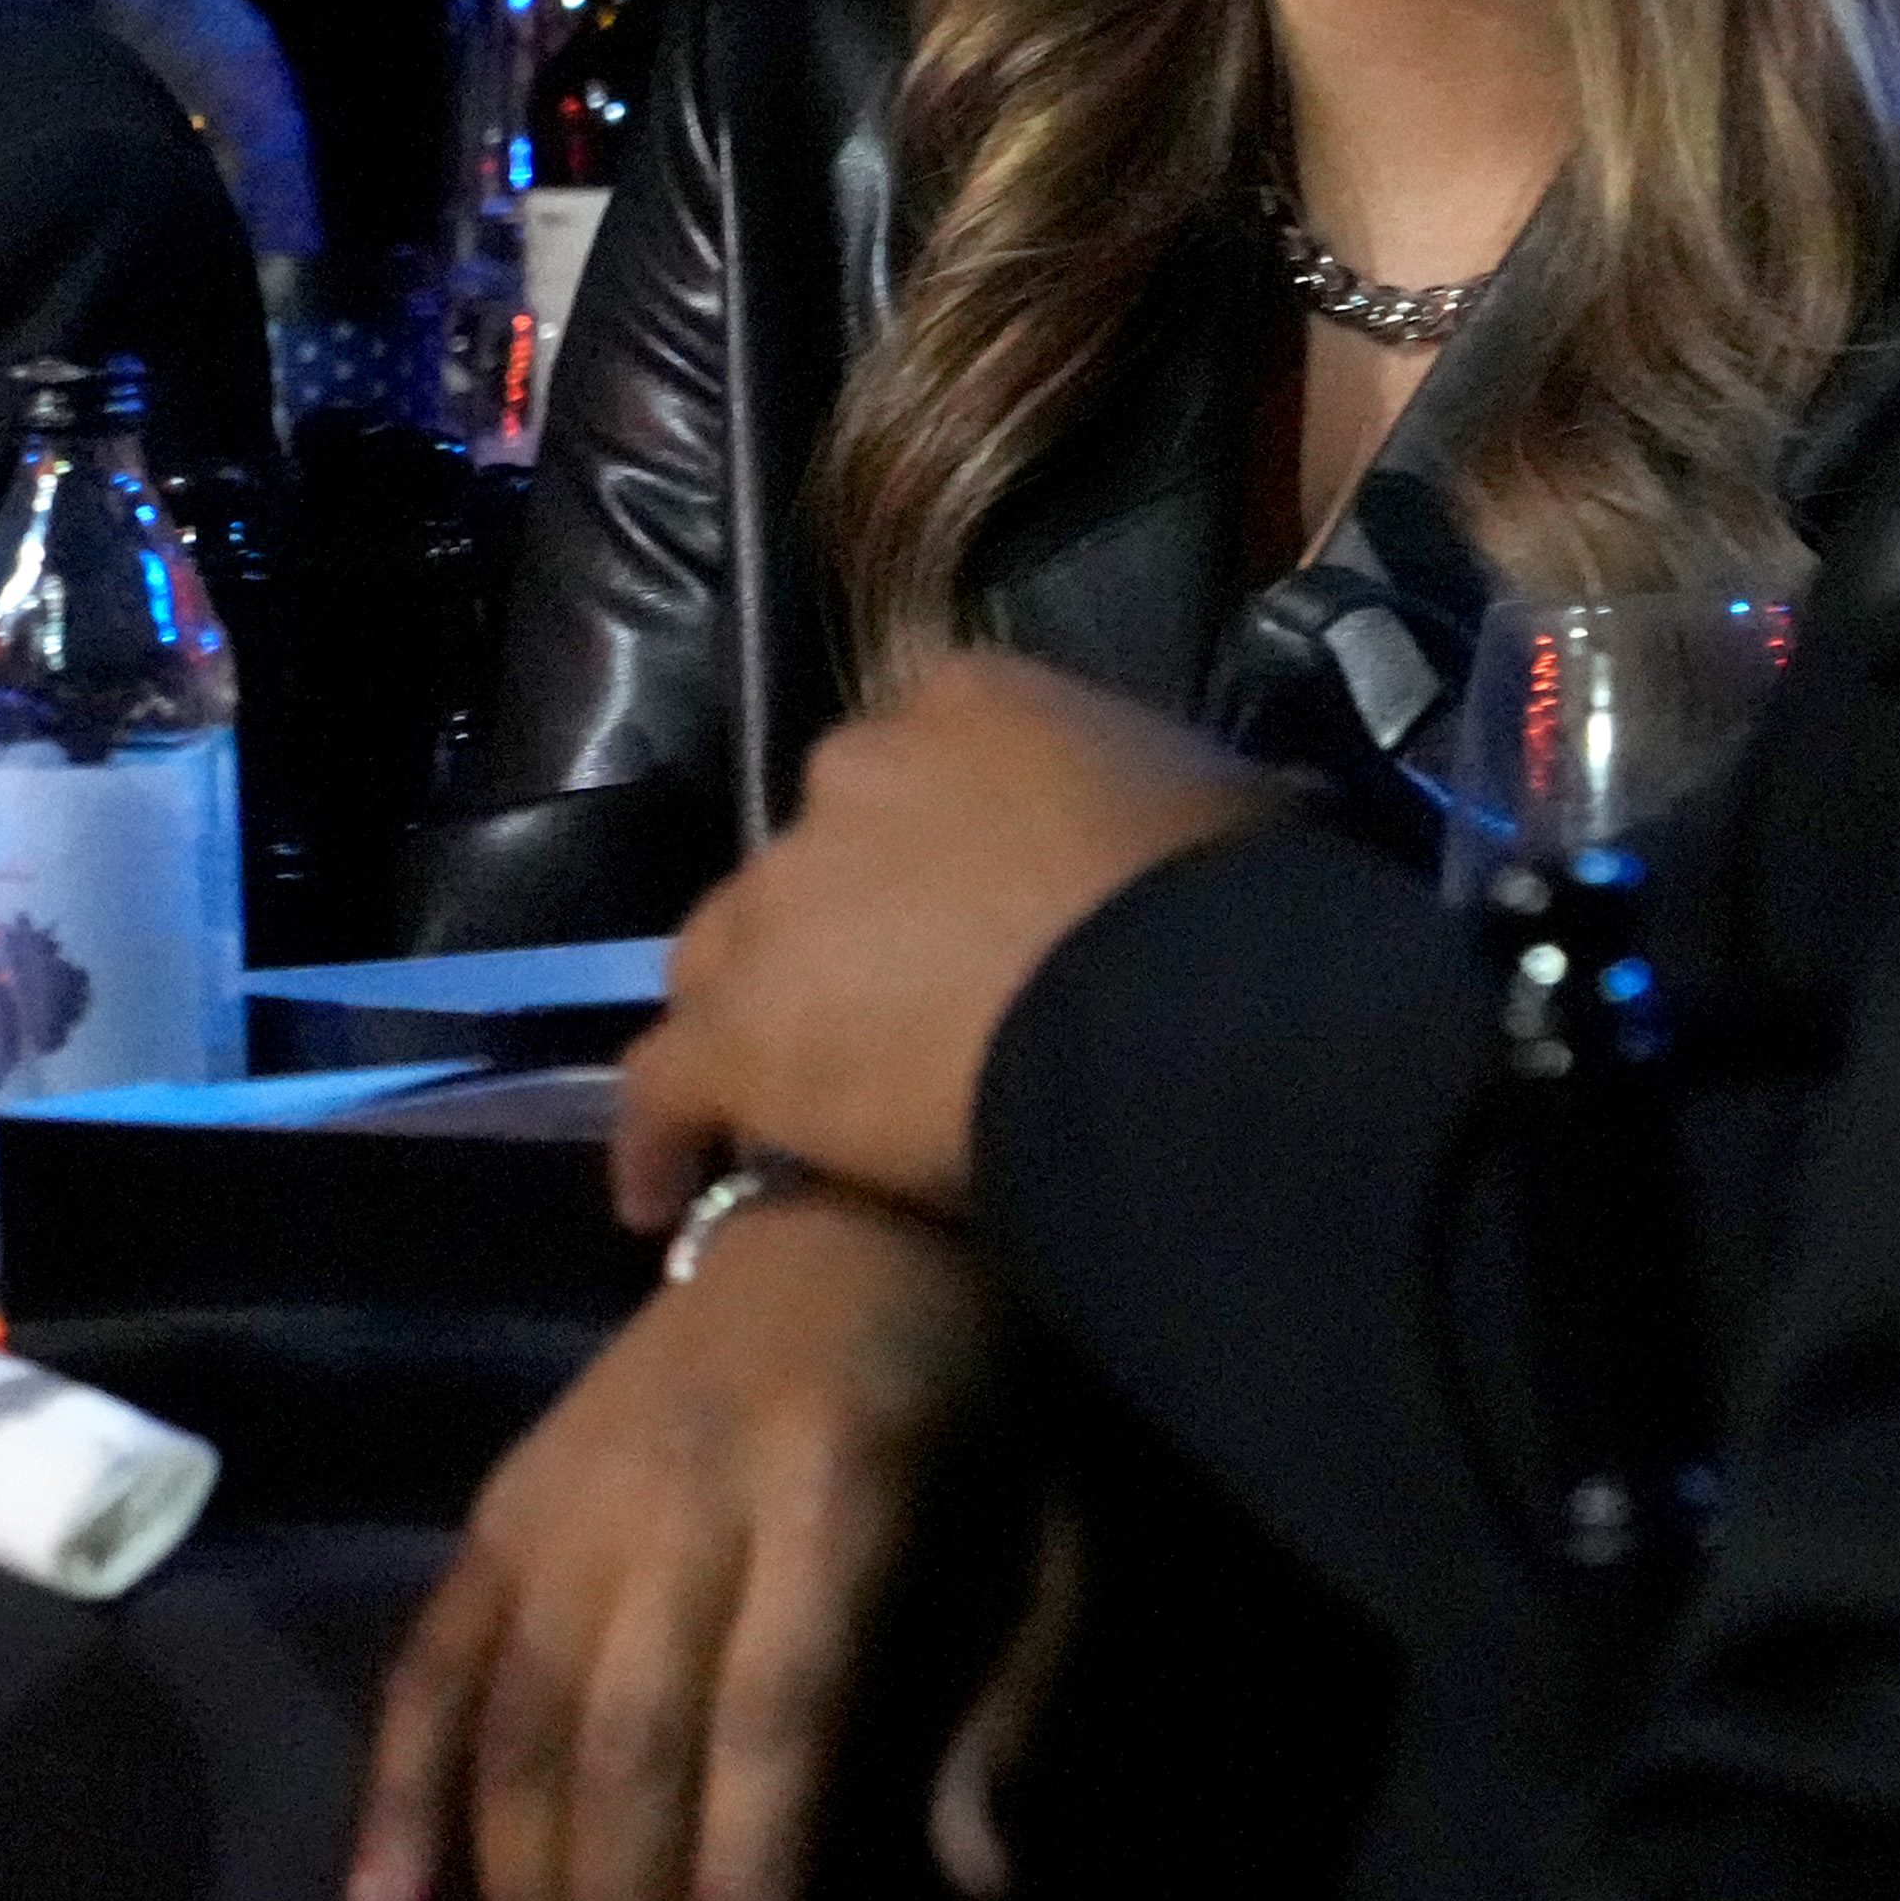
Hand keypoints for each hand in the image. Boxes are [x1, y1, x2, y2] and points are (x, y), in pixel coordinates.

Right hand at [347, 1191, 1057, 1900]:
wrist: (853, 1207)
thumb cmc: (975, 1379)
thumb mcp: (1047, 1515)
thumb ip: (1016, 1691)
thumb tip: (977, 1878)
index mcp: (832, 1475)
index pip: (775, 1692)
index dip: (746, 1847)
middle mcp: (682, 1481)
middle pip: (627, 1723)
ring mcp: (577, 1482)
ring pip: (522, 1707)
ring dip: (510, 1884)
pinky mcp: (510, 1488)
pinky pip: (436, 1642)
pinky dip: (401, 1771)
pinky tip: (382, 1898)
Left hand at [614, 653, 1280, 1228]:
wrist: (1163, 1009)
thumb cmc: (1220, 898)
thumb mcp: (1229, 803)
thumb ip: (1183, 799)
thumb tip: (1240, 813)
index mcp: (967, 701)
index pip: (915, 754)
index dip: (930, 840)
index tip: (960, 903)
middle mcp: (850, 774)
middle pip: (808, 854)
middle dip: (834, 925)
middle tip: (887, 1014)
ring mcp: (779, 898)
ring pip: (720, 958)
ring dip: (749, 1018)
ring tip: (781, 1103)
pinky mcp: (735, 1031)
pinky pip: (666, 1088)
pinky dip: (661, 1141)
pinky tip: (659, 1199)